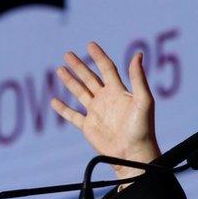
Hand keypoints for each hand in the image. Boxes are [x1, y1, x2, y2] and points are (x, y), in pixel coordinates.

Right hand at [51, 42, 159, 179]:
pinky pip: (73, 116)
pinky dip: (63, 109)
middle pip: (90, 78)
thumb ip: (138, 78)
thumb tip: (138, 54)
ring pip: (80, 93)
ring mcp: (97, 112)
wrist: (133, 153)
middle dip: (79, 66)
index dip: (98, 56)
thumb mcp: (143, 100)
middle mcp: (107, 99)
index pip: (107, 68)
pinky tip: (54, 101)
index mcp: (119, 91)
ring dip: (70, 81)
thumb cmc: (142, 127)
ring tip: (60, 69)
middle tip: (67, 54)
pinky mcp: (88, 126)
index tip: (90, 45)